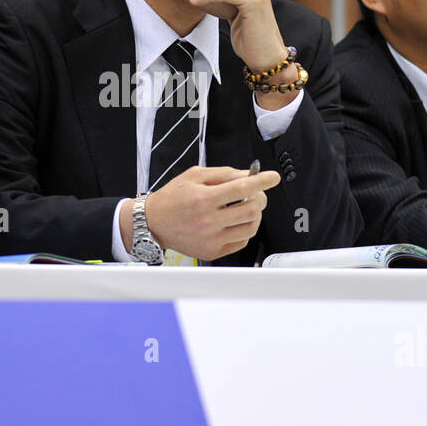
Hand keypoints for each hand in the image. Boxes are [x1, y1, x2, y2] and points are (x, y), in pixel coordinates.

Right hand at [125, 165, 280, 260]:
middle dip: (259, 198)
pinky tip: (236, 221)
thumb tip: (247, 175)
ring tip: (246, 207)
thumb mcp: (194, 176)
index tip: (272, 177)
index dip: (261, 181)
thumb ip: (223, 174)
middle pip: (251, 209)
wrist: (153, 223)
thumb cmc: (172, 198)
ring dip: (255, 215)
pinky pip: (242, 241)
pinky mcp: (213, 251)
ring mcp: (212, 239)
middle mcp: (208, 220)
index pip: (241, 188)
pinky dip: (245, 229)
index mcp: (204, 198)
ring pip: (251, 227)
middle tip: (255, 193)